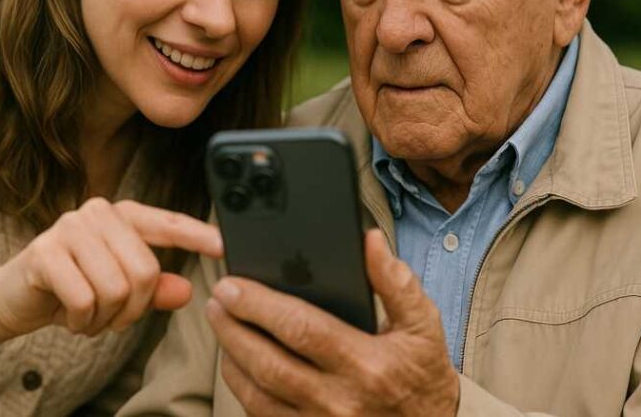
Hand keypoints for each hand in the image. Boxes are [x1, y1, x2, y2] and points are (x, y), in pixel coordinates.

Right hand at [0, 198, 222, 340]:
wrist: (11, 297)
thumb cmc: (71, 287)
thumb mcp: (118, 289)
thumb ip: (154, 287)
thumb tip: (187, 292)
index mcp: (122, 215)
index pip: (168, 223)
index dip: (198, 235)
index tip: (225, 246)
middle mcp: (97, 213)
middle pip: (145, 270)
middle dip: (133, 309)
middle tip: (112, 317)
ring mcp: (69, 228)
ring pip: (117, 288)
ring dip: (105, 318)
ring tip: (89, 316)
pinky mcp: (45, 252)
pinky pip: (85, 299)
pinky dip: (82, 320)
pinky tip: (70, 316)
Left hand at [206, 230, 459, 416]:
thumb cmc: (422, 373)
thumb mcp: (423, 324)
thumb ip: (395, 281)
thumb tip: (368, 241)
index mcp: (367, 365)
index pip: (302, 330)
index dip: (261, 306)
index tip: (234, 284)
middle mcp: (340, 401)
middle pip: (269, 362)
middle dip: (234, 327)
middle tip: (217, 298)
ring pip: (258, 393)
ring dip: (231, 356)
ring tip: (221, 322)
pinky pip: (263, 416)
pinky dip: (243, 387)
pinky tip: (236, 362)